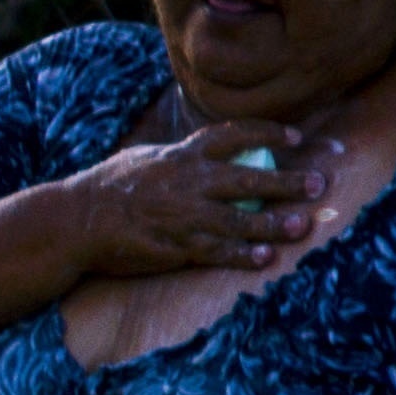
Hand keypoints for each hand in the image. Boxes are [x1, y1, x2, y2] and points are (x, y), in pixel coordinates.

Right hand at [63, 121, 318, 281]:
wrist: (76, 222)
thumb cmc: (107, 187)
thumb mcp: (144, 158)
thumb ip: (179, 155)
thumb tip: (205, 150)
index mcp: (182, 155)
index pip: (233, 136)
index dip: (267, 134)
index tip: (295, 139)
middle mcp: (188, 182)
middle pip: (248, 180)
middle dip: (287, 183)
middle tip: (319, 184)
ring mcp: (184, 216)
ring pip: (240, 220)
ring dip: (275, 224)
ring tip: (305, 225)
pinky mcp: (176, 247)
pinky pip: (217, 252)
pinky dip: (242, 256)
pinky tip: (266, 259)